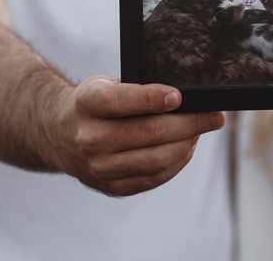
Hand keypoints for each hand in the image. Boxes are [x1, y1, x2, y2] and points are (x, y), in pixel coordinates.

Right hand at [52, 75, 225, 196]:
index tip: (180, 96)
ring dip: (187, 144)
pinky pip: (154, 177)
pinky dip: (177, 162)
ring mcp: (99, 167)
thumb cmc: (92, 104)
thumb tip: (184, 97)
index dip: (153, 99)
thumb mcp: (104, 85)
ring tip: (202, 131)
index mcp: (87, 104)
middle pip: (149, 132)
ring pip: (156, 159)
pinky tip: (187, 147)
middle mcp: (89, 138)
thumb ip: (137, 90)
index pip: (122, 102)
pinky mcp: (111, 186)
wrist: (57, 134)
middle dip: (189, 123)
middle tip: (214, 116)